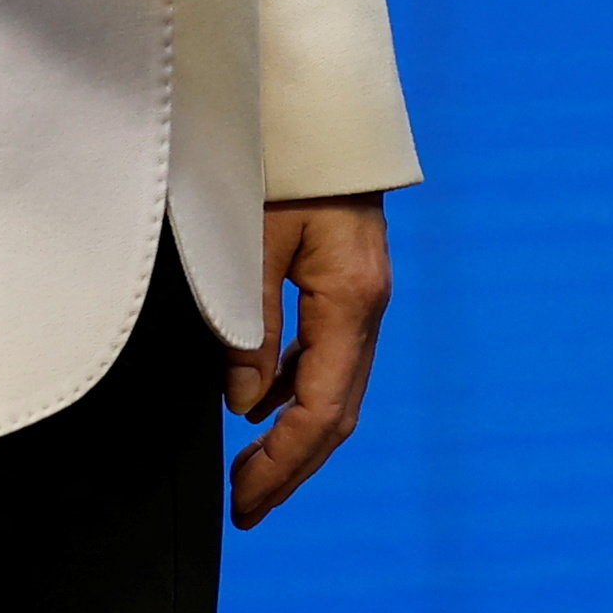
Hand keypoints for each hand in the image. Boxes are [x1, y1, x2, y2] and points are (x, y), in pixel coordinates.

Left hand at [229, 193, 390, 526]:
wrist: (317, 102)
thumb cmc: (280, 163)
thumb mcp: (251, 242)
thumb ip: (249, 325)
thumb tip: (245, 405)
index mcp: (351, 299)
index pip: (324, 409)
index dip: (284, 464)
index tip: (245, 502)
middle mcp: (367, 303)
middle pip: (340, 410)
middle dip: (293, 466)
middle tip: (246, 509)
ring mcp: (361, 293)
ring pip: (337, 386)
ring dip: (295, 435)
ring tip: (250, 472)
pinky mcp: (346, 281)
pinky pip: (327, 355)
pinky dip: (296, 392)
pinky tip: (261, 405)